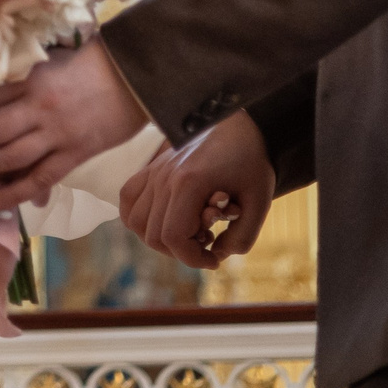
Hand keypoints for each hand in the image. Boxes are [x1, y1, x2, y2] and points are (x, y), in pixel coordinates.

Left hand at [0, 41, 148, 212]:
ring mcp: (58, 135)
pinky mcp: (75, 155)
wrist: (135, 76)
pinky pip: (39, 179)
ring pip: (9, 157)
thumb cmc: (93, 63)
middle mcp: (40, 108)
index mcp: (32, 78)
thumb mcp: (51, 58)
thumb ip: (23, 70)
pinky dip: (14, 192)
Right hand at [118, 111, 273, 269]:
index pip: (173, 237)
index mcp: (189, 183)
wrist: (238, 126)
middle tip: (207, 243)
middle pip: (153, 234)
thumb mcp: (259, 202)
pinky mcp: (150, 167)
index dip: (193, 259)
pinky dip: (138, 217)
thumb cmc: (251, 162)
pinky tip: (163, 219)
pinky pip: (128, 199)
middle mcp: (164, 177)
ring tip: (188, 231)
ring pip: (135, 221)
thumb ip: (242, 238)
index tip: (215, 261)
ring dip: (159, 237)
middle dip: (181, 251)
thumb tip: (218, 255)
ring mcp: (154, 171)